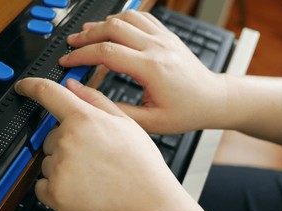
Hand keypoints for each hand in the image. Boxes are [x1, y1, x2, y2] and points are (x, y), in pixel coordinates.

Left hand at [15, 77, 236, 210]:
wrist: (147, 202)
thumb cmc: (140, 164)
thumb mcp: (125, 122)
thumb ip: (94, 99)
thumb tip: (72, 85)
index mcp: (83, 119)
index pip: (47, 93)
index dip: (30, 86)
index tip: (23, 87)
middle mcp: (67, 141)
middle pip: (50, 136)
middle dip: (65, 143)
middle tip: (91, 156)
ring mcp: (59, 169)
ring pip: (47, 162)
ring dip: (61, 167)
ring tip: (91, 175)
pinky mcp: (55, 194)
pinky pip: (41, 186)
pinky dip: (54, 188)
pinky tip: (80, 189)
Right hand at [59, 10, 228, 133]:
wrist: (213, 99)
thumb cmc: (188, 111)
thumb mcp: (151, 122)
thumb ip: (117, 110)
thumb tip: (89, 99)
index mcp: (152, 69)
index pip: (107, 52)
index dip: (81, 55)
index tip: (68, 62)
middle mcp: (157, 47)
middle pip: (112, 28)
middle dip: (86, 36)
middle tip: (71, 44)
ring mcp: (163, 38)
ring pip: (125, 18)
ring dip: (102, 24)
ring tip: (86, 33)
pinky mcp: (167, 35)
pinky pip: (141, 17)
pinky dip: (121, 18)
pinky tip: (111, 26)